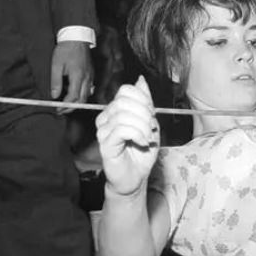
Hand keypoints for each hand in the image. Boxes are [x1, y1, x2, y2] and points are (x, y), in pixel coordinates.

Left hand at [50, 41, 92, 112]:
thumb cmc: (65, 50)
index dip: (65, 106)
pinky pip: (88, 89)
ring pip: (86, 95)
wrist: (77, 39)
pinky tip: (74, 95)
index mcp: (78, 76)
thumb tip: (54, 95)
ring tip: (67, 105)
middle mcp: (87, 78)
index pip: (74, 97)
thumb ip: (56, 81)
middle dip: (72, 108)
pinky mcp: (91, 74)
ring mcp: (90, 77)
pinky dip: (82, 96)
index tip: (58, 109)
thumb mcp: (56, 65)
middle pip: (82, 99)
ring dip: (77, 103)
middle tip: (61, 111)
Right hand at [95, 77, 159, 197]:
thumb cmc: (142, 152)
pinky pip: (121, 129)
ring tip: (147, 138)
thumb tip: (140, 80)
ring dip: (143, 127)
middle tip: (151, 128)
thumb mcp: (150, 123)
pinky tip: (143, 143)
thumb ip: (145, 102)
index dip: (144, 100)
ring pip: (124, 115)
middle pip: (125, 101)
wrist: (137, 176)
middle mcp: (105, 118)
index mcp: (115, 110)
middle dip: (145, 114)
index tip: (152, 115)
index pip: (126, 91)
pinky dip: (138, 135)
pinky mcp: (104, 144)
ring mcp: (103, 131)